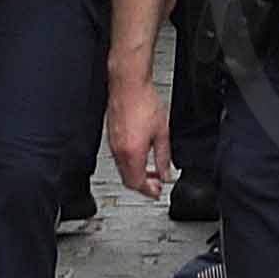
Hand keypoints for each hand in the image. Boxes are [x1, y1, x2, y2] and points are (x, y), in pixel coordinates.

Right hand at [109, 57, 171, 198]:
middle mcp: (119, 151)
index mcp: (132, 153)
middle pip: (128, 180)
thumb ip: (164, 156)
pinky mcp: (111, 136)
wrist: (128, 85)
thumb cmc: (143, 102)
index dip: (148, 191)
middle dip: (143, 185)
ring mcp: (113, 144)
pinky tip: (141, 156)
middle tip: (156, 183)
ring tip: (151, 170)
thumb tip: (166, 172)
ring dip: (137, 173)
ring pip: (123, 169)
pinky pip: (119, 158)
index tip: (157, 192)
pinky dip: (130, 163)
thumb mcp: (162, 132)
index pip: (137, 183)